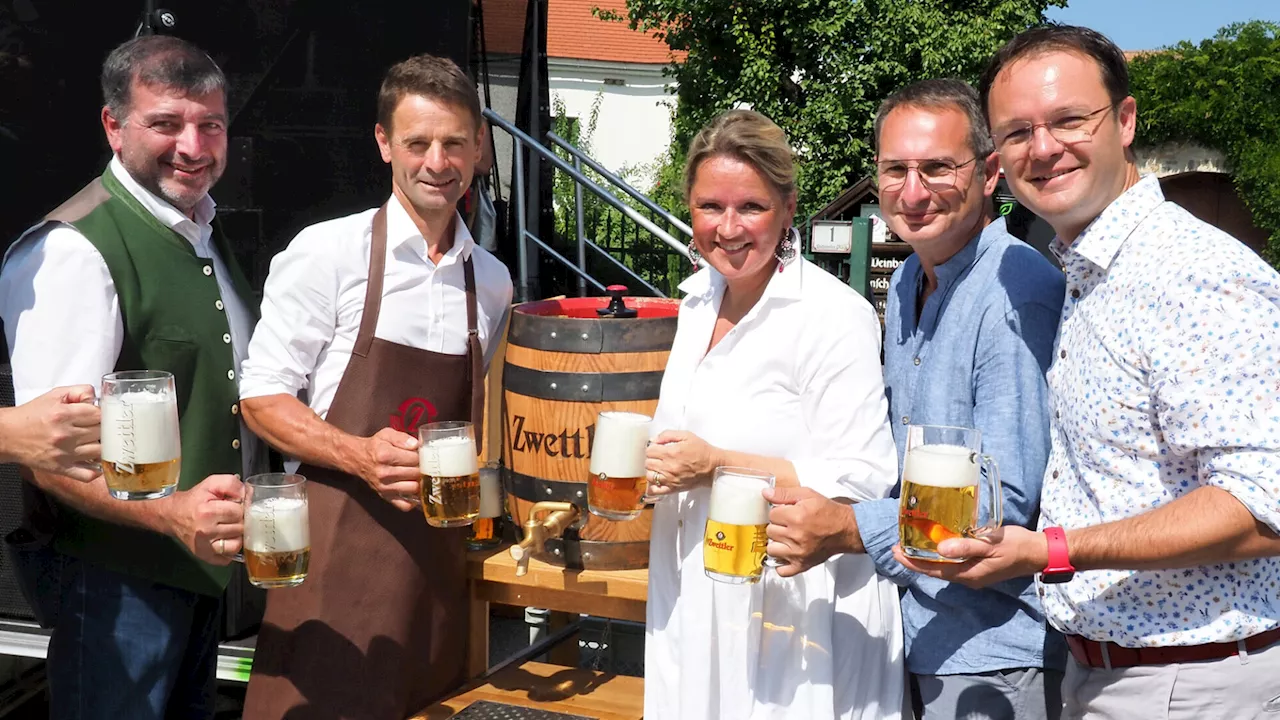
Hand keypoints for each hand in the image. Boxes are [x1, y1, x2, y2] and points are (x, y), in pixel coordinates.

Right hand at [0, 385, 101, 480]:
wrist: (8, 435)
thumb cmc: (32, 415)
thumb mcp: (55, 395)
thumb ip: (79, 391)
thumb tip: (98, 398)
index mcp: (64, 415)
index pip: (100, 415)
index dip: (104, 414)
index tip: (100, 416)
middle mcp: (65, 435)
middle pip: (102, 433)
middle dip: (103, 429)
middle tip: (98, 428)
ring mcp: (64, 454)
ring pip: (100, 452)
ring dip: (103, 447)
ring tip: (97, 442)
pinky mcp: (61, 468)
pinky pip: (88, 475)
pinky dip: (96, 470)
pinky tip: (95, 462)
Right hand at [163, 474, 244, 565]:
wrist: (172, 515)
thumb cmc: (194, 499)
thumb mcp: (211, 483)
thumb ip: (232, 485)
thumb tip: (248, 494)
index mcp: (207, 513)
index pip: (239, 512)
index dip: (239, 506)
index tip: (232, 505)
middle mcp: (205, 532)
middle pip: (240, 528)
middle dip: (239, 520)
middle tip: (229, 516)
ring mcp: (205, 548)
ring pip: (237, 544)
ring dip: (237, 535)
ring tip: (228, 527)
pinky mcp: (206, 557)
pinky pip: (229, 557)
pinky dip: (230, 549)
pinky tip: (224, 538)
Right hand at [357, 427, 421, 511]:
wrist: (359, 459)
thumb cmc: (376, 446)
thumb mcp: (387, 434)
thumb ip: (402, 438)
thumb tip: (416, 445)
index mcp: (384, 455)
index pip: (414, 458)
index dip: (422, 456)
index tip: (422, 454)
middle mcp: (383, 473)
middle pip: (415, 473)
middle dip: (423, 468)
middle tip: (424, 465)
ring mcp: (384, 487)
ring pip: (413, 488)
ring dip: (420, 482)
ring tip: (420, 475)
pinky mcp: (386, 497)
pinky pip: (405, 505)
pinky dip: (413, 500)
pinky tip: (415, 490)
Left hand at [644, 430, 717, 495]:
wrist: (713, 467)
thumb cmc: (701, 450)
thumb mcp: (686, 435)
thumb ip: (668, 435)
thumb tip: (654, 440)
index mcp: (671, 453)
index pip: (649, 451)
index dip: (653, 448)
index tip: (658, 448)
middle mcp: (668, 467)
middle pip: (647, 463)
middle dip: (652, 458)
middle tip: (659, 457)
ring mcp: (670, 480)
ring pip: (649, 476)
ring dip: (652, 470)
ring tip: (660, 467)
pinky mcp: (673, 489)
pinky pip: (655, 490)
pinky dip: (654, 485)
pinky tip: (659, 479)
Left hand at [763, 486, 861, 576]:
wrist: (845, 529)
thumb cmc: (828, 512)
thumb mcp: (807, 495)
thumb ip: (784, 494)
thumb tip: (765, 493)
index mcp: (796, 517)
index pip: (771, 515)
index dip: (778, 512)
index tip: (786, 513)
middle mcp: (796, 536)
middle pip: (770, 531)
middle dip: (777, 526)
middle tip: (788, 525)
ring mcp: (798, 553)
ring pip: (771, 549)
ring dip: (777, 543)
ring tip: (786, 538)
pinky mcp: (802, 565)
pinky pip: (781, 570)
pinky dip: (781, 563)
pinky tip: (786, 554)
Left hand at [891, 525, 1046, 587]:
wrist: (1038, 553)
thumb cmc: (1016, 546)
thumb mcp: (991, 544)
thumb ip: (966, 546)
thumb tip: (941, 548)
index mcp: (969, 574)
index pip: (933, 570)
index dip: (913, 562)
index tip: (896, 553)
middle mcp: (968, 577)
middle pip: (935, 570)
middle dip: (915, 560)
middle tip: (897, 547)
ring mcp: (974, 574)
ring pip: (943, 567)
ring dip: (926, 557)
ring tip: (911, 545)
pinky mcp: (979, 567)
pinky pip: (953, 563)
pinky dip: (940, 556)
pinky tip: (935, 545)